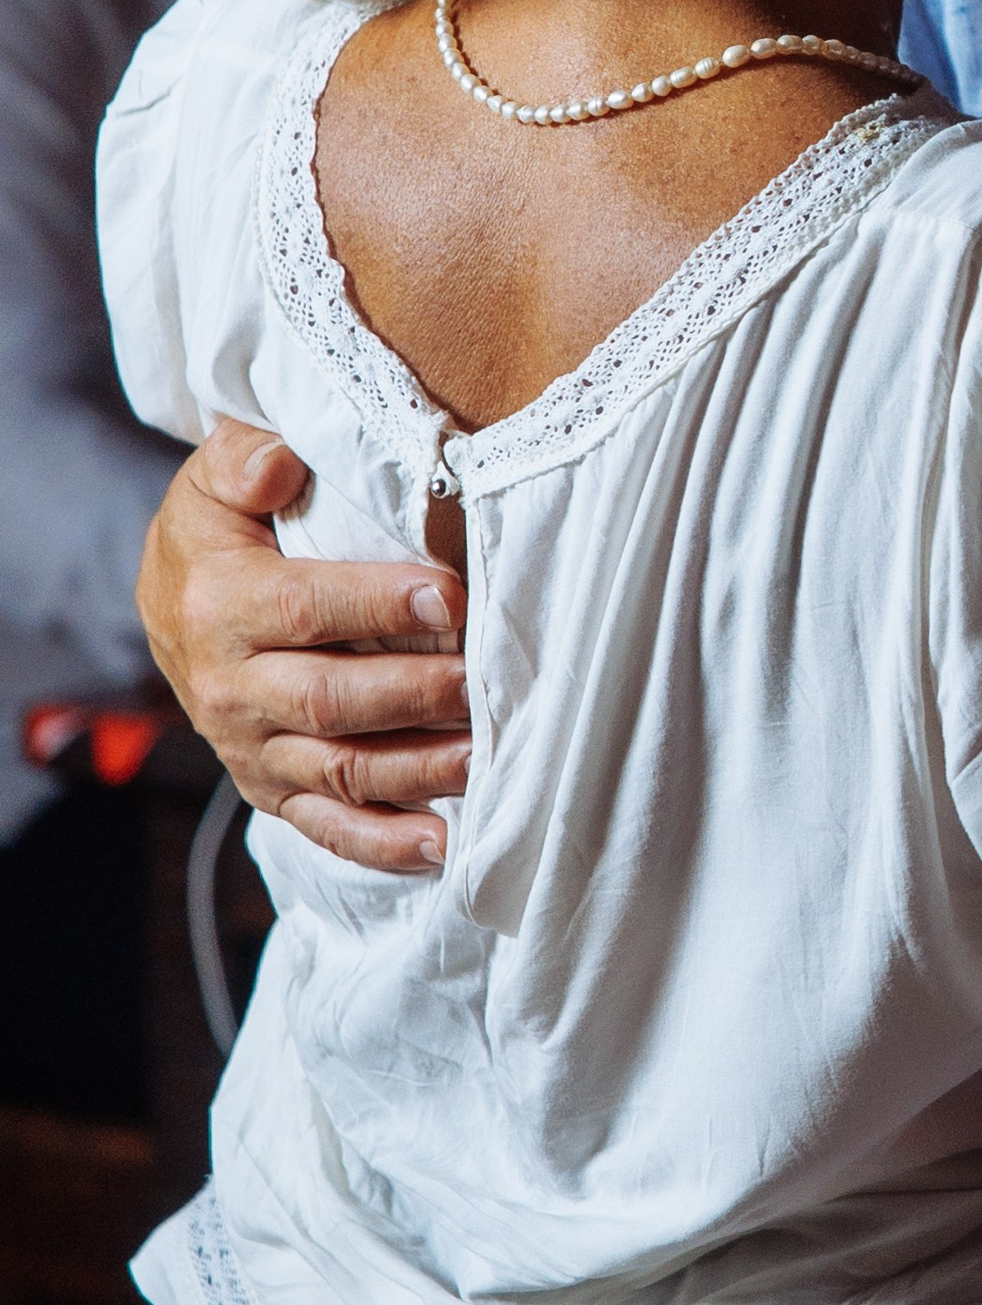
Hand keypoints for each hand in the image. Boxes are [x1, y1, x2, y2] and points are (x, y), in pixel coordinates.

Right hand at [137, 418, 469, 870]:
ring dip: (417, 771)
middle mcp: (229, 686)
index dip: (377, 604)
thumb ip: (243, 458)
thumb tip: (280, 462)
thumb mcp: (216, 478)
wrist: (172, 597)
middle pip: (330, 699)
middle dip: (415, 693)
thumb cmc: (220, 526)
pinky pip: (324, 826)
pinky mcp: (270, 785)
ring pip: (338, 771)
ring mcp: (251, 746)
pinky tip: (443, 846)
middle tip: (484, 681)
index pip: (304, 607)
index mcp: (219, 603)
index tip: (449, 597)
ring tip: (486, 757)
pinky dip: (383, 843)